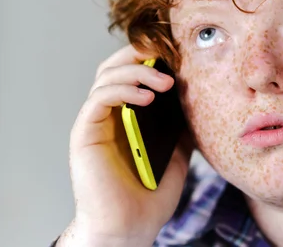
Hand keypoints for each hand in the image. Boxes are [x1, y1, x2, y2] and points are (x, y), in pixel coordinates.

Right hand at [58, 45, 191, 246]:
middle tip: (168, 57)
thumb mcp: (177, 151)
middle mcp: (107, 114)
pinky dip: (123, 90)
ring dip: (137, 72)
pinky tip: (148, 98)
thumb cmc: (150, 193)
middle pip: (114, 66)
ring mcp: (94, 122)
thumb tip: (197, 98)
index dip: (151, 58)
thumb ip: (180, 124)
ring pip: (106, 76)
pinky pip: (99, 99)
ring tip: (165, 83)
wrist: (130, 228)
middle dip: (140, 55)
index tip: (179, 56)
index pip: (131, 71)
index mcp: (126, 115)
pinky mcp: (85, 133)